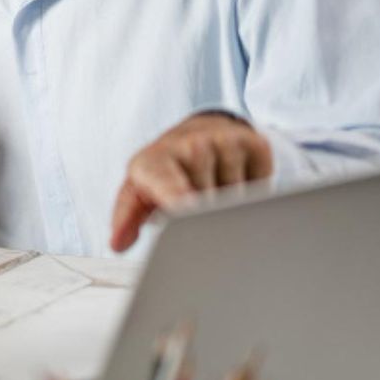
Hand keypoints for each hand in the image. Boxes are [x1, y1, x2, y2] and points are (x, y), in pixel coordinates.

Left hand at [110, 113, 273, 251]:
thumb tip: (117, 244)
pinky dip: (251, 191)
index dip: (178, 198)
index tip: (187, 209)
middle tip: (192, 207)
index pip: (166, 183)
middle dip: (204, 218)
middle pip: (207, 202)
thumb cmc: (163, 173)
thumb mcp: (138, 192)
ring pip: (236, 197)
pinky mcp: (254, 142)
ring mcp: (223, 140)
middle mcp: (188, 145)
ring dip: (228, 206)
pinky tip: (233, 179)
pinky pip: (262, 183)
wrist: (195, 135)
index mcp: (153, 161)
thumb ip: (127, 219)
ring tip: (211, 190)